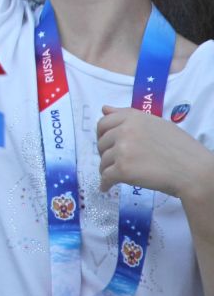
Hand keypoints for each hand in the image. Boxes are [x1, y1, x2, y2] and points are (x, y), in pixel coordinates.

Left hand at [98, 106, 213, 201]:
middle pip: (101, 142)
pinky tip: (107, 187)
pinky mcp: (123, 170)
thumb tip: (104, 109)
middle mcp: (124, 131)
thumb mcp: (157, 124)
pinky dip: (105, 183)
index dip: (103, 134)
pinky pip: (105, 177)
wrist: (194, 172)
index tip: (108, 143)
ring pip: (103, 161)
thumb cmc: (182, 149)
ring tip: (120, 175)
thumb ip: (129, 115)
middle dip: (106, 152)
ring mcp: (122, 150)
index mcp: (133, 118)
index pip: (104, 123)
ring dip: (109, 169)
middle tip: (117, 161)